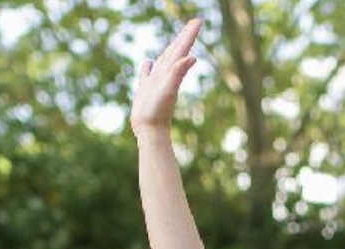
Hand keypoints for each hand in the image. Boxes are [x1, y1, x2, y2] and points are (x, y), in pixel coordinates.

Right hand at [131, 20, 199, 135]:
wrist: (149, 131)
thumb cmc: (158, 112)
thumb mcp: (168, 90)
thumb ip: (178, 73)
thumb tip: (192, 57)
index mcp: (171, 71)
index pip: (182, 48)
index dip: (189, 34)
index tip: (198, 20)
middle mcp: (165, 74)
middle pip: (176, 51)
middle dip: (184, 36)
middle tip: (194, 23)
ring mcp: (156, 82)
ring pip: (164, 60)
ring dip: (171, 48)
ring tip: (177, 39)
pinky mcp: (145, 90)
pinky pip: (148, 73)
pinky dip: (149, 66)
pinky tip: (149, 63)